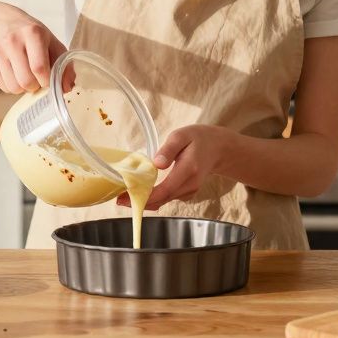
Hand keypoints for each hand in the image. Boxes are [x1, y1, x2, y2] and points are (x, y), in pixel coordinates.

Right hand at [0, 16, 66, 93]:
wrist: (3, 23)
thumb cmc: (33, 36)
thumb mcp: (52, 42)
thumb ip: (64, 65)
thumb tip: (67, 88)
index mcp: (32, 33)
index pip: (39, 68)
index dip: (47, 81)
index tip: (49, 79)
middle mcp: (12, 41)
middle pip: (26, 81)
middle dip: (36, 86)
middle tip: (38, 78)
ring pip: (14, 87)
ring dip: (24, 88)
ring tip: (27, 75)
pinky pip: (4, 88)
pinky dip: (13, 86)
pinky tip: (16, 73)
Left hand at [118, 125, 235, 210]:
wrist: (219, 149)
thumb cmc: (198, 138)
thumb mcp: (182, 135)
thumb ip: (168, 149)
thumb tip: (156, 163)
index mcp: (188, 170)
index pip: (164, 190)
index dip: (144, 197)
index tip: (125, 198)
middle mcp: (190, 185)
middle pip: (161, 200)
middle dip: (139, 201)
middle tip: (118, 198)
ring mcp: (189, 191)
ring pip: (163, 201)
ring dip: (144, 200)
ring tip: (125, 195)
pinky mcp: (186, 193)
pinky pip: (167, 198)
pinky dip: (154, 197)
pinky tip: (141, 191)